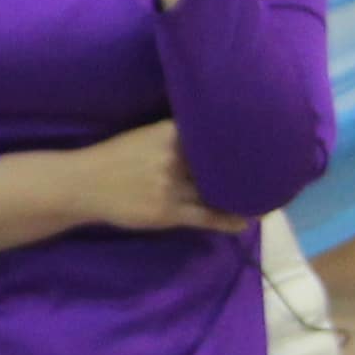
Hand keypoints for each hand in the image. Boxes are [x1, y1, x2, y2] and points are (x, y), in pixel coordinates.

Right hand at [67, 124, 248, 239]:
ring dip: (240, 195)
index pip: (212, 135)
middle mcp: (173, 157)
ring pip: (215, 192)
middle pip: (219, 164)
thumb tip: (210, 136)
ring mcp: (171, 186)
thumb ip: (174, 135)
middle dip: (244, 168)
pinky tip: (244, 221)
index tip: (262, 140)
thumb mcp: (144, 136)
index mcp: (168, 133)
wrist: (82, 184)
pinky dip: (226, 220)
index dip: (237, 140)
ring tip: (264, 196)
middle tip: (272, 169)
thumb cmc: (114, 158)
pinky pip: (204, 217)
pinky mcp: (166, 212)